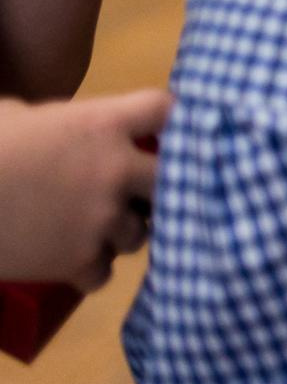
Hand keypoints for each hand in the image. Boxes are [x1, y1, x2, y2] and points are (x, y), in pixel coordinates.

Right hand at [0, 89, 166, 286]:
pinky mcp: (78, 261)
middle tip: (134, 190)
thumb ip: (60, 119)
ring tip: (92, 226)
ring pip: (140, 233)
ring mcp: (101, 220)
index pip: (166, 111)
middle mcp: (116, 172)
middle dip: (157, 186)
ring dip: (121, 231)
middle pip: (172, 180)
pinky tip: (71, 259)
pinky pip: (103, 272)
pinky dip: (88, 268)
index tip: (161, 131)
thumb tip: (65, 124)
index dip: (169, 119)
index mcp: (103, 125)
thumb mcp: (18, 114)